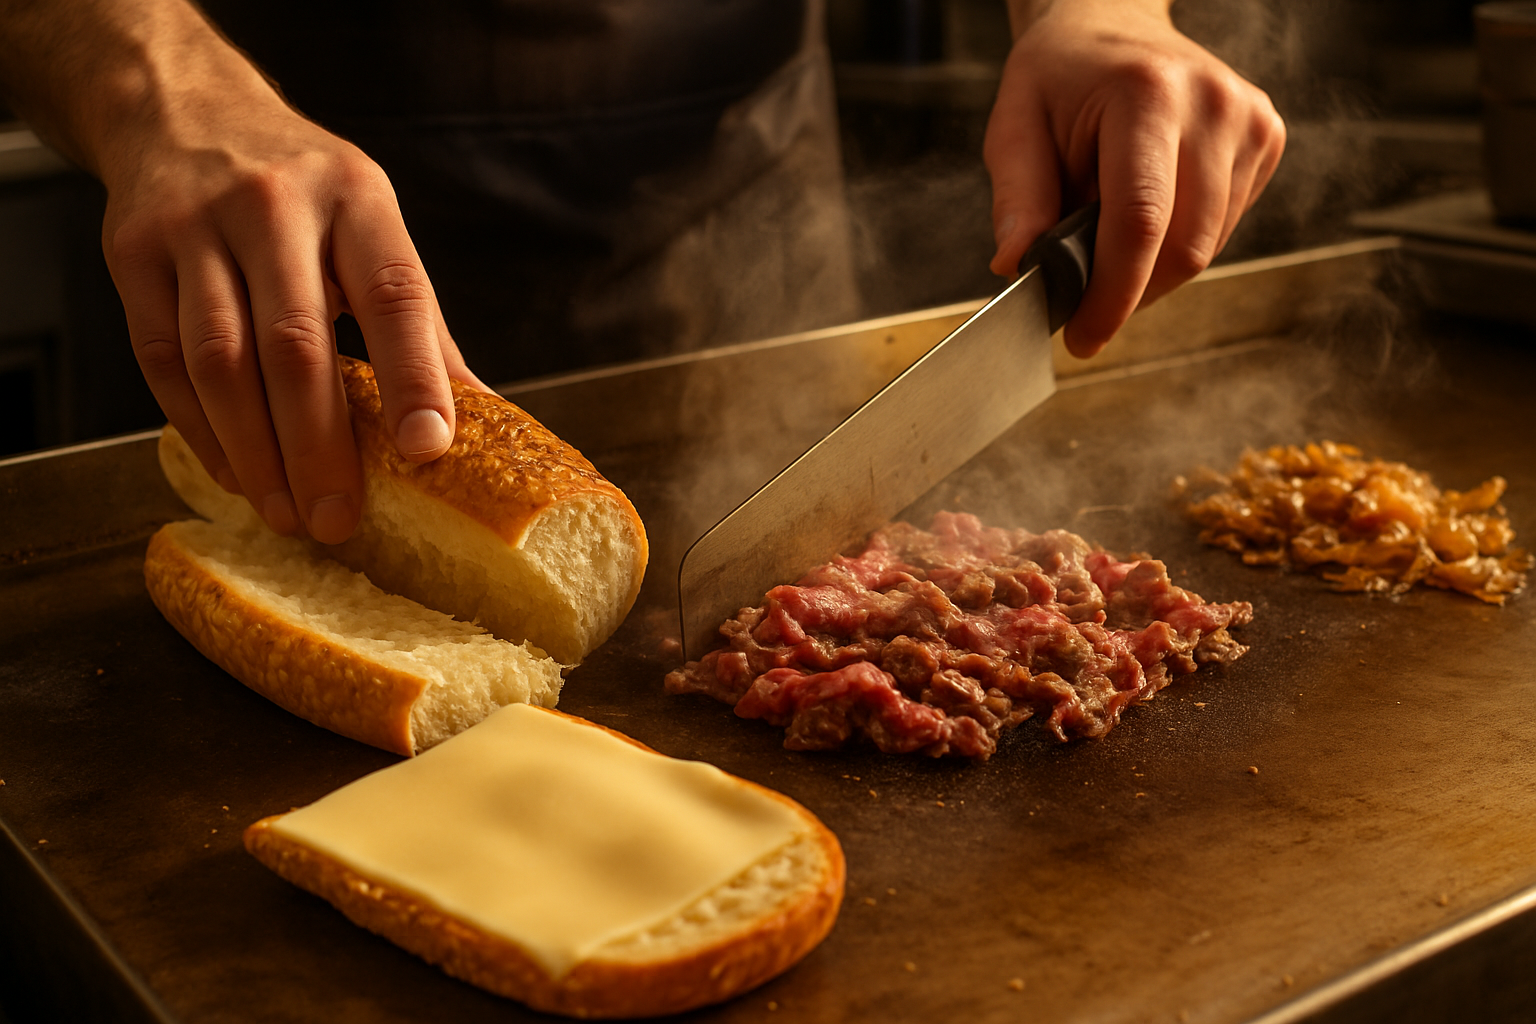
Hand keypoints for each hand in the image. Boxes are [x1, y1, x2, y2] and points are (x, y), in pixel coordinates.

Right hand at [0, 0, 483, 544]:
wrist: (183, 109)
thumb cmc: (303, 191)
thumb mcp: (372, 228)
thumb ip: (420, 324)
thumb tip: (480, 417)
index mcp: (357, 198)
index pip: (394, 295)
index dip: (413, 377)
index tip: (429, 449)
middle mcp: (275, 206)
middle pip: (295, 344)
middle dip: (318, 444)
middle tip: (337, 518)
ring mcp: (195, 227)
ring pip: (221, 361)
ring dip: (255, 451)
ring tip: (285, 511)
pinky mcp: (133, 253)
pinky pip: (163, 361)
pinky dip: (201, 429)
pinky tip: (234, 472)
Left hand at [985, 0, 1285, 356]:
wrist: (1111, 21)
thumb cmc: (1059, 77)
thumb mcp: (1015, 127)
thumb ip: (1018, 199)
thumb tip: (1017, 266)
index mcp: (1146, 95)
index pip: (1140, 221)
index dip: (1112, 295)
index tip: (1082, 337)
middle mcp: (1212, 104)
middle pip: (1185, 248)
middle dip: (1131, 294)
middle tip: (1085, 303)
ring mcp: (1250, 120)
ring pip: (1207, 248)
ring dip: (1153, 270)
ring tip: (1108, 237)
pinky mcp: (1267, 137)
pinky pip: (1224, 228)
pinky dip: (1179, 243)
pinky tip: (1150, 213)